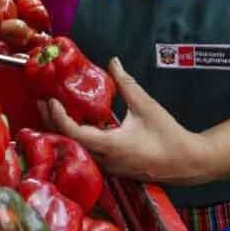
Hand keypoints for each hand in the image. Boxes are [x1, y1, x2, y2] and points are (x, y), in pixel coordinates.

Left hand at [38, 57, 216, 185]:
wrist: (187, 162)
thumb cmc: (168, 135)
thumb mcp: (146, 106)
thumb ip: (127, 84)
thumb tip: (114, 62)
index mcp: (110, 146)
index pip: (73, 132)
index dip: (57, 116)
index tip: (49, 99)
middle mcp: (105, 160)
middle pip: (68, 142)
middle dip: (52, 121)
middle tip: (42, 100)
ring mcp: (108, 167)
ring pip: (76, 148)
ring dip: (63, 129)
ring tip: (54, 109)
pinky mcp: (113, 168)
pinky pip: (88, 152)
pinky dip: (77, 136)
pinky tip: (76, 122)